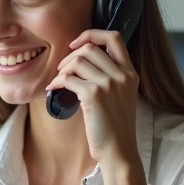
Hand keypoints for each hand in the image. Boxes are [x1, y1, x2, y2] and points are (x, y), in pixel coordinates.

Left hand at [45, 29, 140, 165]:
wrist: (118, 151)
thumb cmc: (115, 127)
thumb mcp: (122, 96)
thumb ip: (111, 76)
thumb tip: (83, 61)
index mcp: (130, 72)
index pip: (114, 37)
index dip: (92, 34)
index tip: (77, 43)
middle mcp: (122, 75)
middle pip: (90, 47)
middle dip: (71, 55)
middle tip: (62, 69)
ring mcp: (108, 84)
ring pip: (77, 60)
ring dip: (62, 69)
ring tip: (58, 80)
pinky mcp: (93, 96)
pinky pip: (68, 78)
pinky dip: (57, 82)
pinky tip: (53, 89)